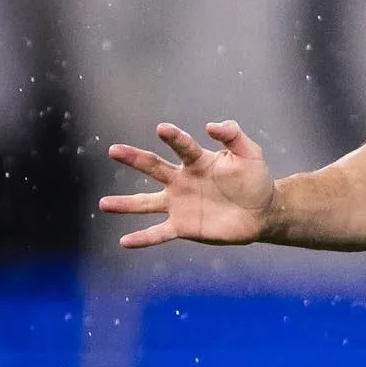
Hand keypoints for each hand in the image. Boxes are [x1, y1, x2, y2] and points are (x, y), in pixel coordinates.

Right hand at [100, 121, 275, 247]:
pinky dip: (142, 238)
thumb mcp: (249, 153)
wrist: (262, 212)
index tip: (163, 129)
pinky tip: (124, 241)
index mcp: (197, 161)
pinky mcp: (184, 226)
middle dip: (134, 158)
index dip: (174, 137)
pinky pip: (159, 232)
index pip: (182, 146)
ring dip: (125, 204)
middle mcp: (182, 180)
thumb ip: (233, 135)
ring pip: (147, 203)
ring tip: (104, 204)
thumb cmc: (255, 179)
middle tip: (114, 150)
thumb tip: (211, 125)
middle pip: (154, 167)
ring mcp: (180, 204)